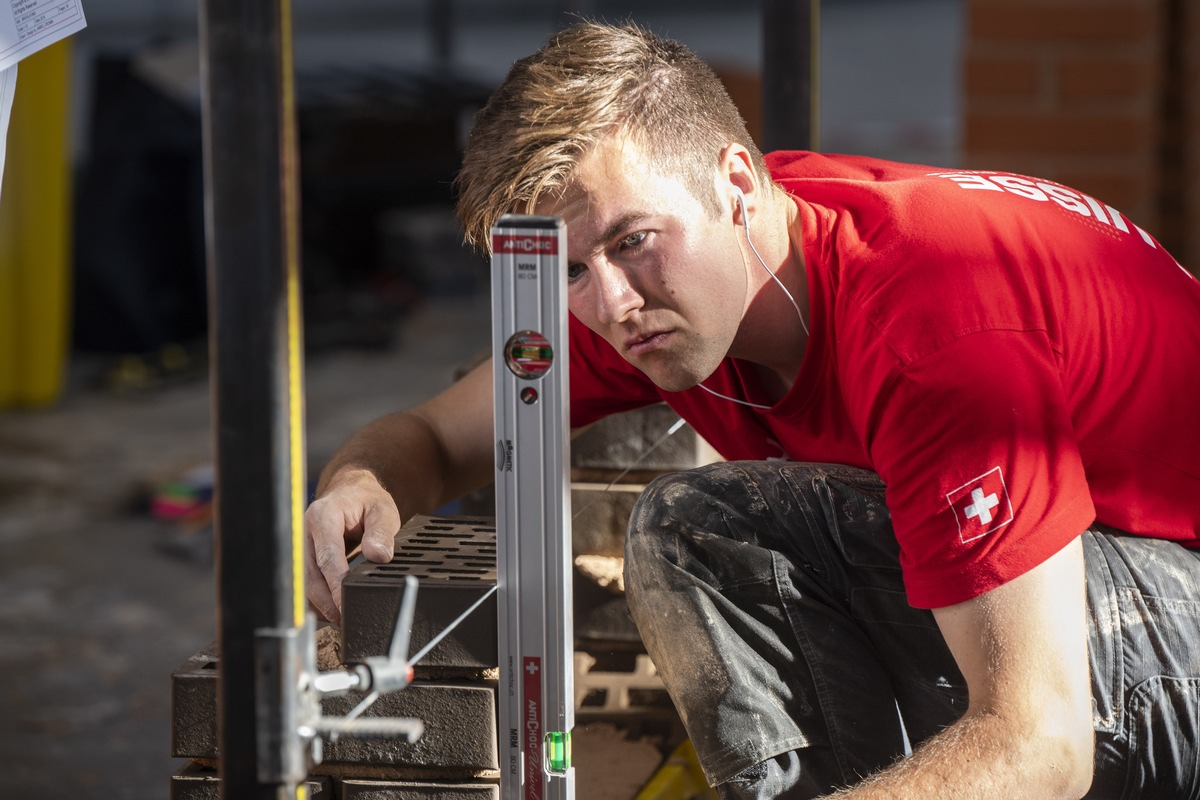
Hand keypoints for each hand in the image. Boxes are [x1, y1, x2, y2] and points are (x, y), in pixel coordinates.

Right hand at [303, 468, 400, 624]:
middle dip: (326, 603)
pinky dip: (318, 599)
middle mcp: (304, 532)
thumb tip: (378, 556)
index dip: (336, 586)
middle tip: (346, 621)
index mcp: (323, 517)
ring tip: (342, 619)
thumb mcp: (382, 510)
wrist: (350, 491)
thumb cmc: (365, 500)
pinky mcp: (301, 558)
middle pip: (310, 577)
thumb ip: (381, 532)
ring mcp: (300, 546)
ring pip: (304, 584)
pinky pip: (305, 583)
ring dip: (321, 604)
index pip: (327, 558)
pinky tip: (333, 609)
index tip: (345, 606)